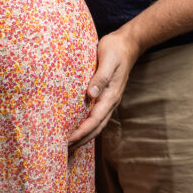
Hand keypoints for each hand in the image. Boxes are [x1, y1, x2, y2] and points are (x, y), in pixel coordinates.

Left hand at [68, 29, 138, 148]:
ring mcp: (109, 100)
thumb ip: (100, 77)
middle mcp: (111, 101)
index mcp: (111, 95)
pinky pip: (97, 115)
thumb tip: (90, 94)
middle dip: (82, 140)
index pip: (94, 120)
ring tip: (70, 144)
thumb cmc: (115, 49)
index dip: (81, 131)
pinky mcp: (106, 96)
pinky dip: (88, 125)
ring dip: (85, 135)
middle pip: (96, 127)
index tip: (68, 140)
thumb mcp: (107, 60)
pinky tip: (78, 126)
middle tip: (64, 149)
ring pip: (97, 124)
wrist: (128, 43)